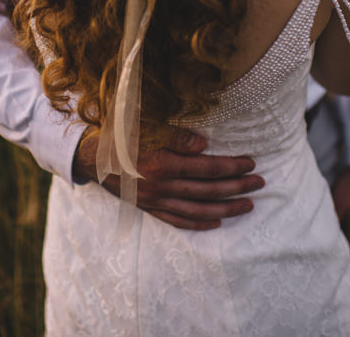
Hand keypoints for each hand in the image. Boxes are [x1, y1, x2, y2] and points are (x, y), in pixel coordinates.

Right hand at [73, 124, 264, 230]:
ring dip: (226, 209)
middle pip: (208, 190)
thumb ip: (176, 136)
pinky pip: (178, 221)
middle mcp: (161, 186)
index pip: (208, 168)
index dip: (232, 166)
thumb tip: (204, 145)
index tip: (252, 163)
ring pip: (198, 210)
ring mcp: (155, 201)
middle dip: (237, 187)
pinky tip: (215, 222)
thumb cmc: (121, 133)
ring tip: (247, 206)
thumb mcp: (146, 125)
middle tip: (260, 184)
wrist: (88, 154)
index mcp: (163, 163)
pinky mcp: (148, 208)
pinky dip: (198, 223)